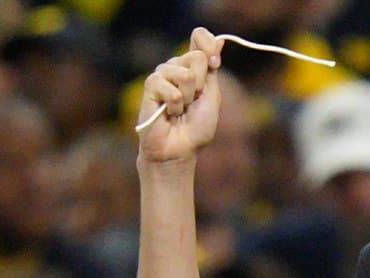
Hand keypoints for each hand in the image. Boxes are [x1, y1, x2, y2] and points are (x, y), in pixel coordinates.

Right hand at [137, 27, 224, 164]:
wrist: (179, 149)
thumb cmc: (196, 128)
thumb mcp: (212, 97)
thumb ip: (212, 70)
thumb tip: (220, 40)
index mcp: (194, 67)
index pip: (200, 37)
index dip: (207, 44)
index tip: (215, 62)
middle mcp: (176, 67)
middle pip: (196, 57)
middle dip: (202, 85)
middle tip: (193, 102)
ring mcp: (162, 75)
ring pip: (185, 73)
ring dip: (188, 97)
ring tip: (180, 109)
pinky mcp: (150, 86)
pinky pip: (170, 87)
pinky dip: (175, 104)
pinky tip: (168, 112)